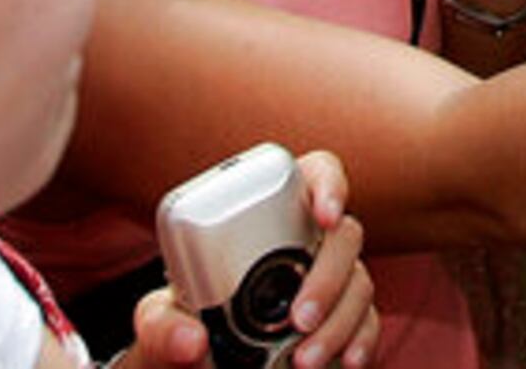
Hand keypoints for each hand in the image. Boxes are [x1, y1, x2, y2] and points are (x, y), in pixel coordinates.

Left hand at [128, 150, 376, 367]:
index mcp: (265, 219)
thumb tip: (191, 342)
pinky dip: (362, 342)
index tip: (325, 214)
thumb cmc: (180, 329)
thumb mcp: (158, 325)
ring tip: (305, 361)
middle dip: (328, 277)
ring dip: (340, 322)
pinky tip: (348, 362)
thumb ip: (162, 328)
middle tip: (299, 319)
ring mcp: (330, 281)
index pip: (312, 175)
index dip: (328, 183)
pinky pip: (367, 323)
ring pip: (360, 282)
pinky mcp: (344, 320)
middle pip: (344, 235)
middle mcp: (306, 243)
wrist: (196, 365)